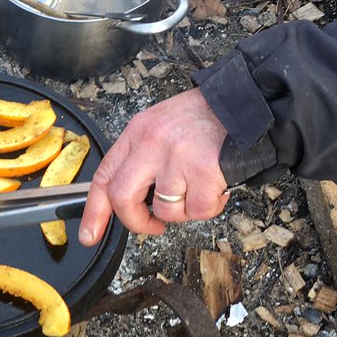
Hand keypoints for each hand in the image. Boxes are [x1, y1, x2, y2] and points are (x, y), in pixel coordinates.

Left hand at [79, 88, 230, 245]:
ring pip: (165, 210)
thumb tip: (126, 200)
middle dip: (136, 221)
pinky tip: (216, 187)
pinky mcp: (203, 170)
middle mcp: (151, 143)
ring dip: (183, 211)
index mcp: (137, 133)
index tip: (90, 234)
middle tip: (152, 226)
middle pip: (122, 198)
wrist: (245, 102)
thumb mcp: (160, 127)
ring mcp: (176, 157)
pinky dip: (209, 207)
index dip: (95, 211)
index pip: (104, 177)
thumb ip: (141, 158)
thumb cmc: (205, 119)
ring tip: (197, 189)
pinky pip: (198, 210)